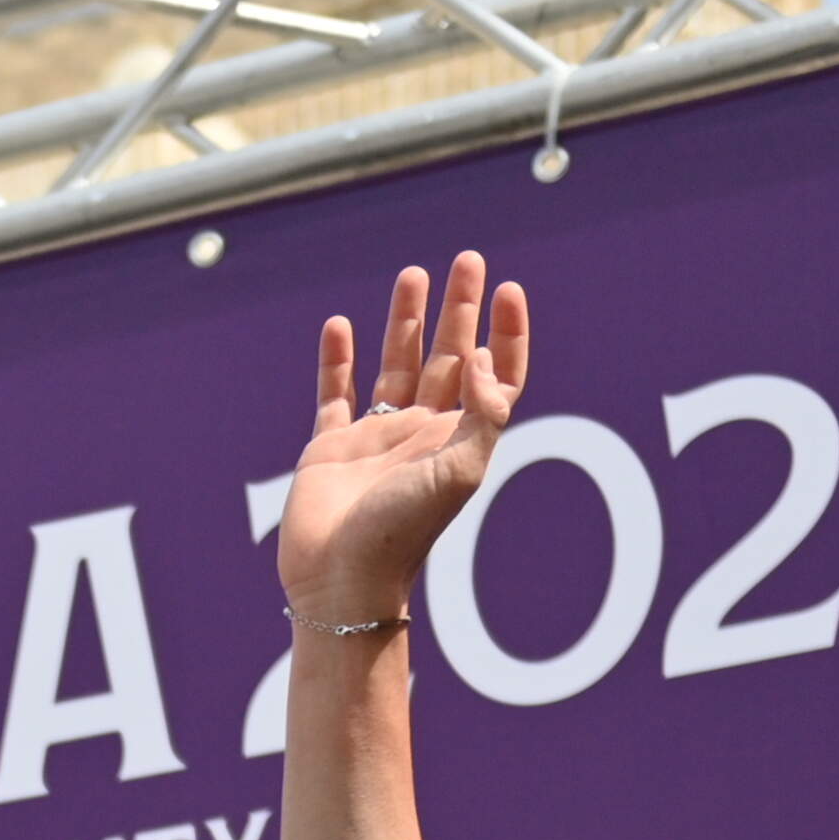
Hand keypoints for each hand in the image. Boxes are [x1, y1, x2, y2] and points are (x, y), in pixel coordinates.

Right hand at [283, 252, 532, 627]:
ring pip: (395, 365)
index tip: (507, 291)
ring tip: (412, 274)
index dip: (507, 334)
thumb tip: (480, 356)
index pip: (493, 376)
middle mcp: (421, 433)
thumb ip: (483, 411)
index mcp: (458, 439)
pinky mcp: (330, 449)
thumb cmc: (402, 533)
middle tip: (467, 260)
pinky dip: (337, 361)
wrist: (341, 580)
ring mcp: (375, 439)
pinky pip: (336, 395)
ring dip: (404, 320)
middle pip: (447, 357)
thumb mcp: (460, 471)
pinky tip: (340, 326)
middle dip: (458, 310)